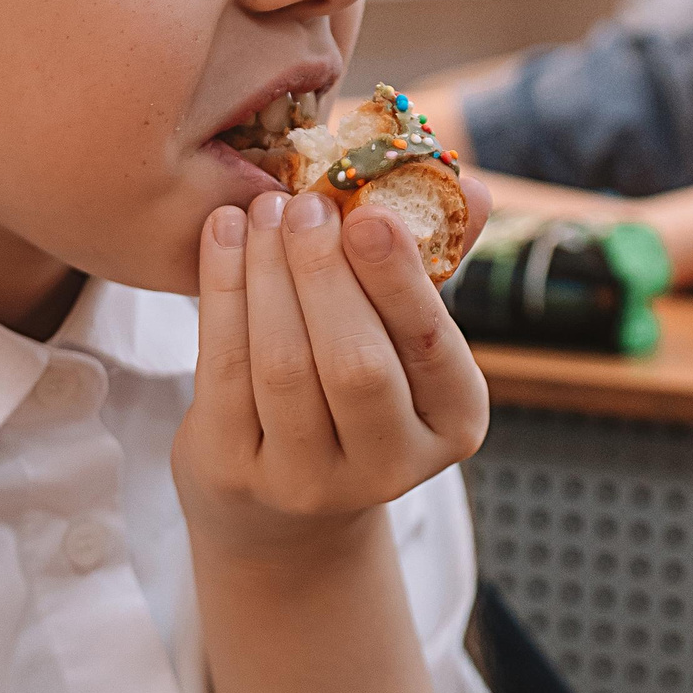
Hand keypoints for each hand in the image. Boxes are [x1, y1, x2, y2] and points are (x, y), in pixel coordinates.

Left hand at [175, 174, 493, 567]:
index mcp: (454, 423)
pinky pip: (223, 370)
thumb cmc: (355, 391)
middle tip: (304, 203)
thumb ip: (432, 263)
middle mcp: (390, 466)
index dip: (397, 277)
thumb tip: (472, 187)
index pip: (428, 345)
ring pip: (283, 364)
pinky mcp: (234, 473)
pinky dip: (220, 291)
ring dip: (266, 272)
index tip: (366, 211)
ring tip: (262, 211)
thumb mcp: (402, 339)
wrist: (280, 506)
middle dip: (324, 271)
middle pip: (354, 362)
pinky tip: (221, 236)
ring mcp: (306, 481)